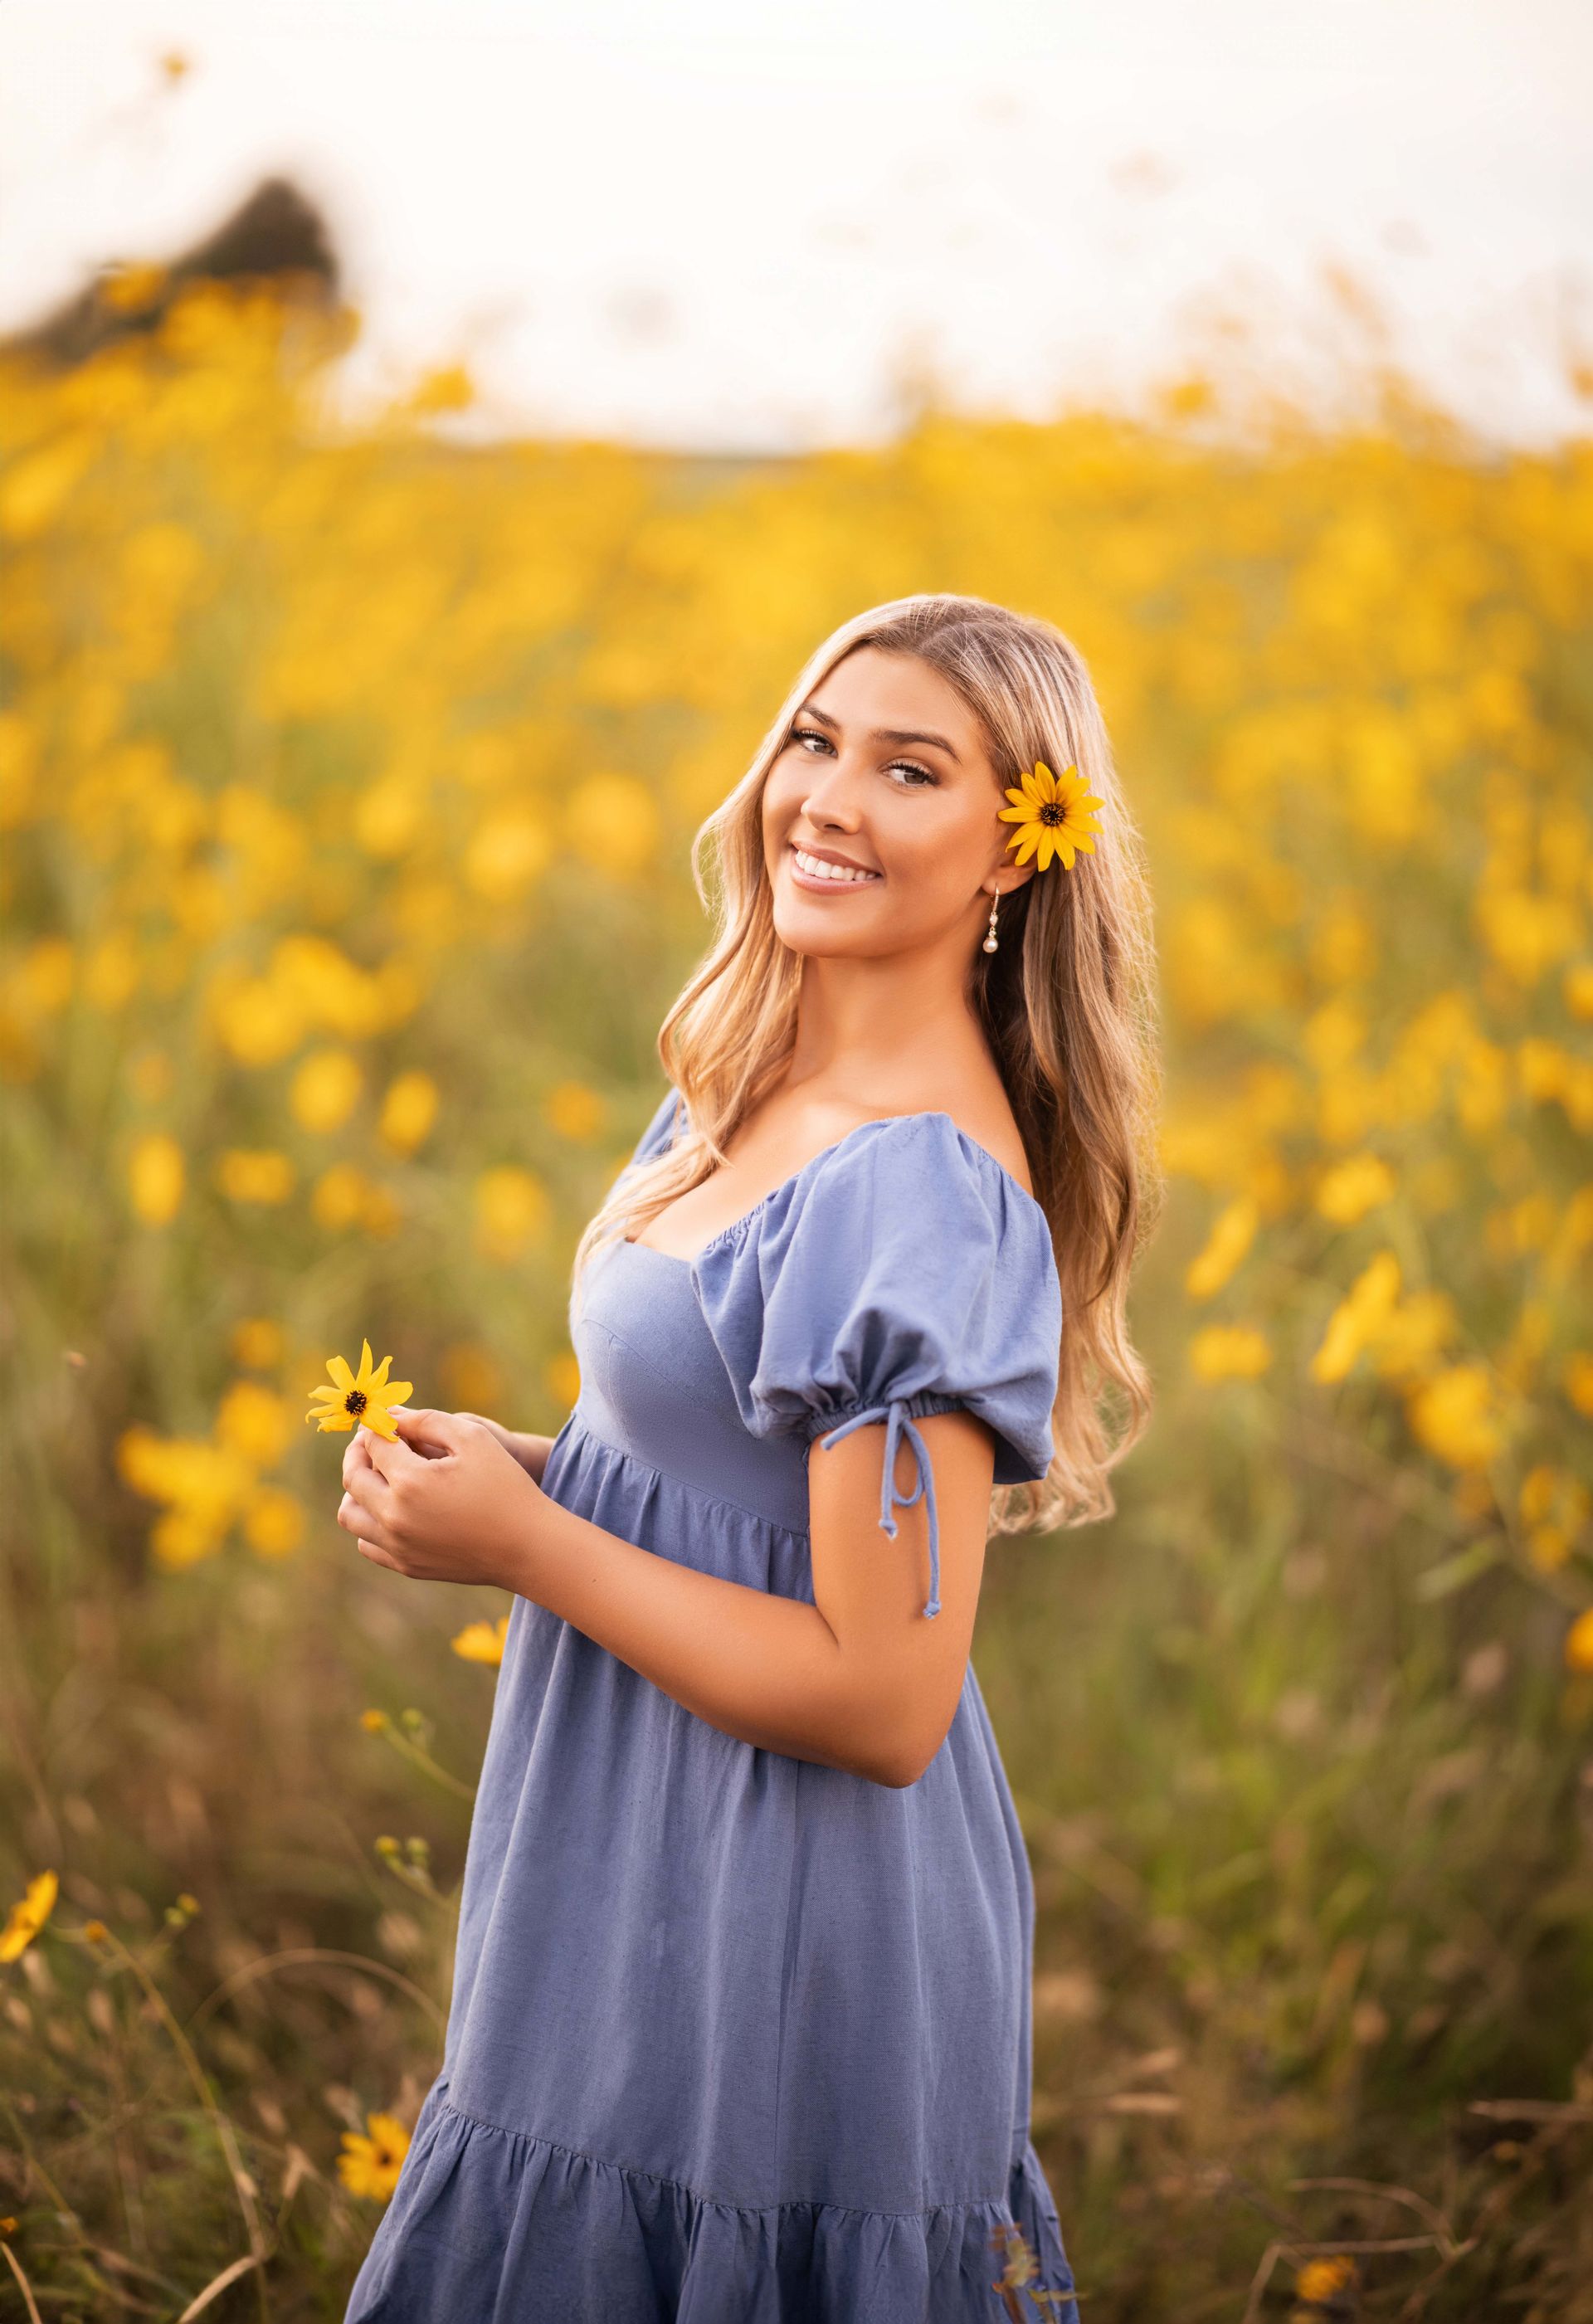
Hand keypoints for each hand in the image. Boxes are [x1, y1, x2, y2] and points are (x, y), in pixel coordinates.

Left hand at [338, 1406, 543, 1589]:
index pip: (372, 1444)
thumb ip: (426, 1419)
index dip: (377, 1427)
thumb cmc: (505, 1485)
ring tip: (382, 1477)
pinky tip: (395, 1507)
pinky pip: (366, 1542)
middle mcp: (394, 1517)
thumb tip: (390, 1415)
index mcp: (410, 1481)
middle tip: (377, 1442)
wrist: (526, 1546)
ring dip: (358, 1489)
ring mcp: (397, 1545)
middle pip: (353, 1476)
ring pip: (349, 1514)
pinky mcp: (405, 1565)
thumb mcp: (473, 1437)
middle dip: (360, 1452)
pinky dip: (370, 1521)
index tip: (388, 1422)